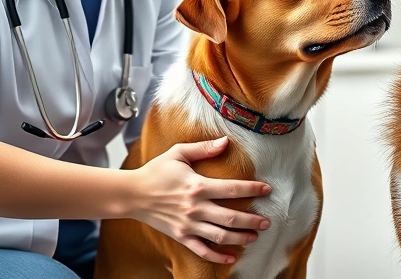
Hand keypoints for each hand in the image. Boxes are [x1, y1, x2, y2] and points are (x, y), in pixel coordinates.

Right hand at [128, 136, 272, 263]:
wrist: (132, 194)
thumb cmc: (155, 171)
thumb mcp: (178, 153)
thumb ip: (203, 148)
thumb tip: (226, 141)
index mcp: (197, 186)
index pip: (232, 189)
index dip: (253, 189)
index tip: (267, 190)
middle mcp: (195, 208)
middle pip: (231, 217)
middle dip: (252, 221)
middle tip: (268, 222)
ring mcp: (188, 225)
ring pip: (220, 236)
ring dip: (240, 238)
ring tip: (255, 237)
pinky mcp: (181, 236)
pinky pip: (202, 251)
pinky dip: (217, 257)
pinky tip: (231, 258)